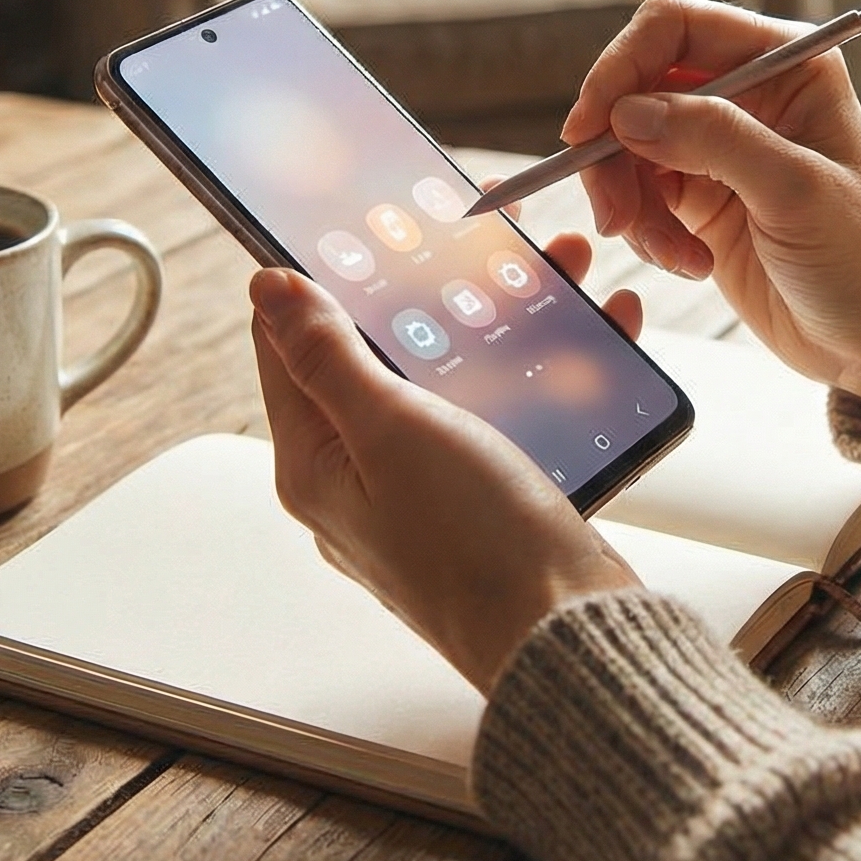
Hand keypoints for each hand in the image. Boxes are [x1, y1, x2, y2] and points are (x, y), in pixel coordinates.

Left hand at [248, 229, 641, 694]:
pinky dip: (544, 373)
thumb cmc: (476, 549)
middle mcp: (361, 481)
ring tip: (561, 272)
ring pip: (455, 378)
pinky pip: (507, 416)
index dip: (324, 277)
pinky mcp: (489, 505)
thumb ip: (328, 358)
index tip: (364, 222)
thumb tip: (268, 291)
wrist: (571, 639)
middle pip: (384, 355)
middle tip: (486, 238)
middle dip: (437, 289)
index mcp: (315, 464)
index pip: (292, 347)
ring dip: (504, 321)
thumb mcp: (391, 431)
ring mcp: (426, 494)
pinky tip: (592, 340)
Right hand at [565, 0, 860, 413]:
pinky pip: (639, 195)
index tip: (589, 126)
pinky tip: (687, 262)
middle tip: (614, 214)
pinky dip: (645, 231)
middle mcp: (748, 92)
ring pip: (627, 146)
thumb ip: (714, 140)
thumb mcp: (795, 192)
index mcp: (786, 63)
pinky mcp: (698, 196)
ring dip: (631, 202)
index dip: (622, 67)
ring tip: (670, 253)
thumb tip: (628, 112)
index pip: (676, 26)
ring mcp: (718, 146)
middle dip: (615, 151)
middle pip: (637, 87)